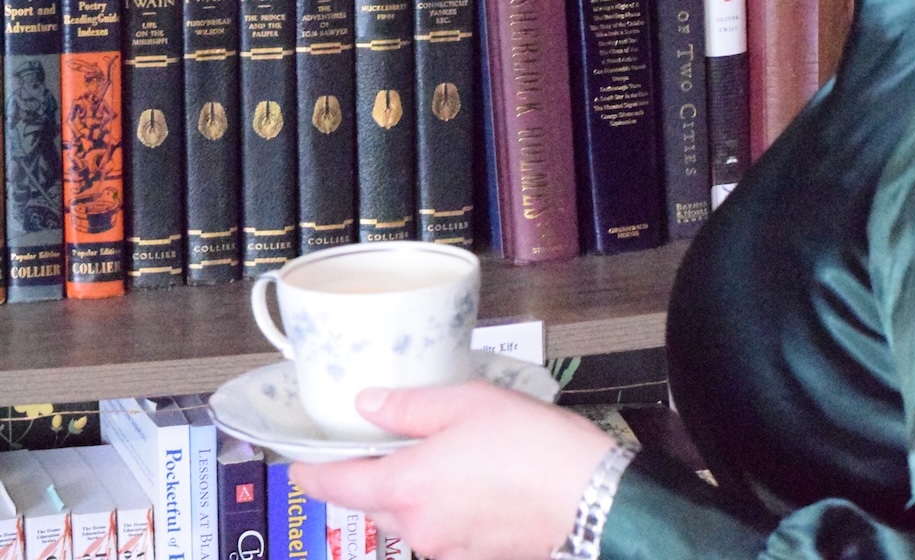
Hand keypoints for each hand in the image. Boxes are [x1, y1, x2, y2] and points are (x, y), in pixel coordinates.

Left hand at [289, 381, 615, 559]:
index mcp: (407, 485)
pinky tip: (475, 481)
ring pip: (411, 519)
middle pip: (377, 503)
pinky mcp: (474, 558)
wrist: (586, 496)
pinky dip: (445, 508)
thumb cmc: (529, 444)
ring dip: (416, 491)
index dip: (313, 477)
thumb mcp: (465, 403)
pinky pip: (442, 533)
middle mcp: (418, 527)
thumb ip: (409, 406)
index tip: (296, 468)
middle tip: (395, 441)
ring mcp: (446, 549)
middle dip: (380, 476)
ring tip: (449, 455)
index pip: (340, 486)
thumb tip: (366, 404)